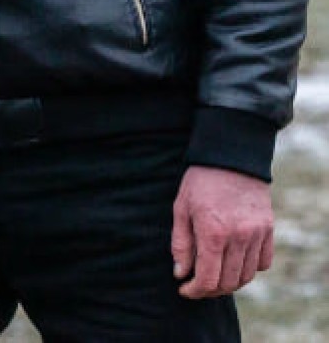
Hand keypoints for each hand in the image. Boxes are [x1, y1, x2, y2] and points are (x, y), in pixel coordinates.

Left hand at [171, 165, 273, 297]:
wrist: (230, 158)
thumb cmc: (199, 182)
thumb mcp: (181, 208)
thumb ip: (181, 244)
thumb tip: (180, 274)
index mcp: (213, 232)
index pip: (208, 279)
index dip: (195, 291)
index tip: (184, 290)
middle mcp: (239, 237)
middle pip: (229, 282)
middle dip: (210, 290)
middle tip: (196, 286)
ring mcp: (257, 234)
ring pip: (246, 276)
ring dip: (230, 282)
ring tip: (214, 276)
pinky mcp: (268, 230)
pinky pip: (263, 262)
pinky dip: (249, 269)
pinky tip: (234, 262)